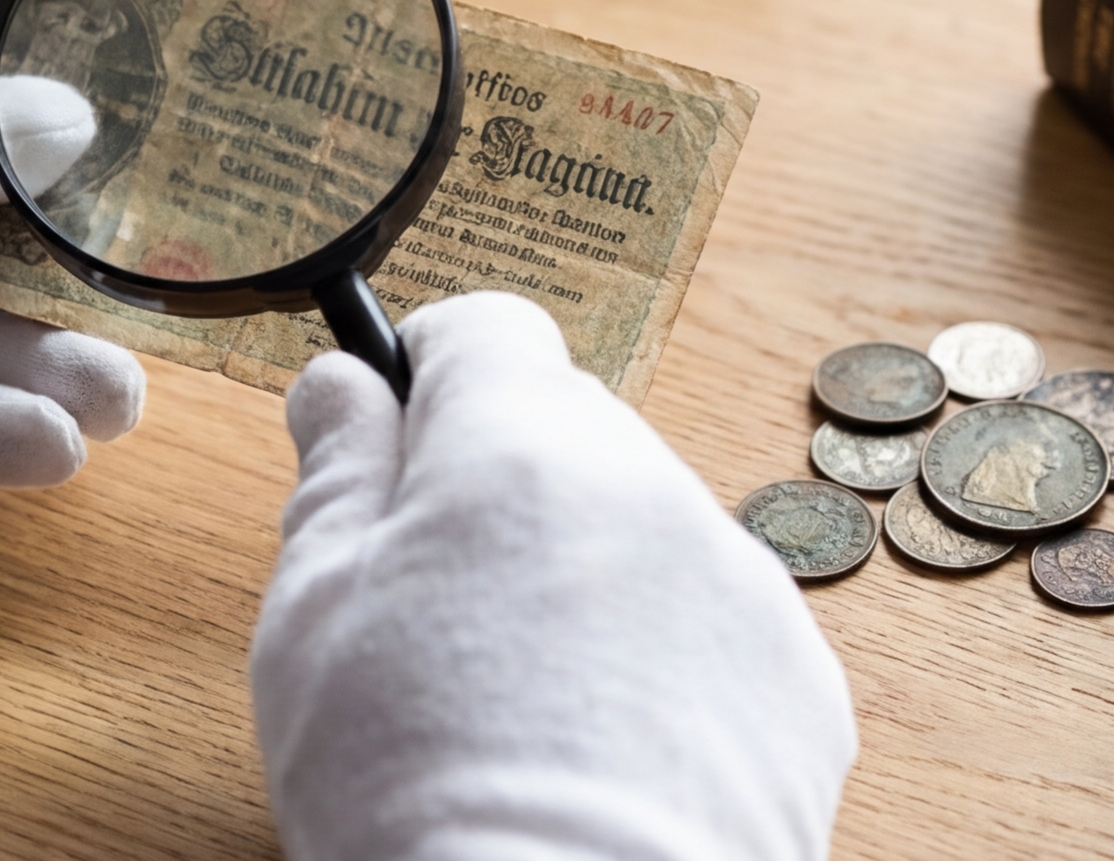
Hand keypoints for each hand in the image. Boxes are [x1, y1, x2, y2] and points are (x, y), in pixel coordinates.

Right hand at [252, 293, 856, 859]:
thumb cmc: (416, 786)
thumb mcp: (311, 612)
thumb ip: (335, 470)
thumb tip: (345, 381)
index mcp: (523, 447)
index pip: (488, 328)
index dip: (429, 377)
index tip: (393, 441)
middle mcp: (653, 489)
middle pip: (570, 432)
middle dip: (504, 488)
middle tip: (435, 607)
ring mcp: (745, 589)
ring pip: (646, 533)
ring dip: (588, 579)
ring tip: (521, 705)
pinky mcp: (802, 689)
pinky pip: (719, 633)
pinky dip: (668, 669)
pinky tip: (605, 755)